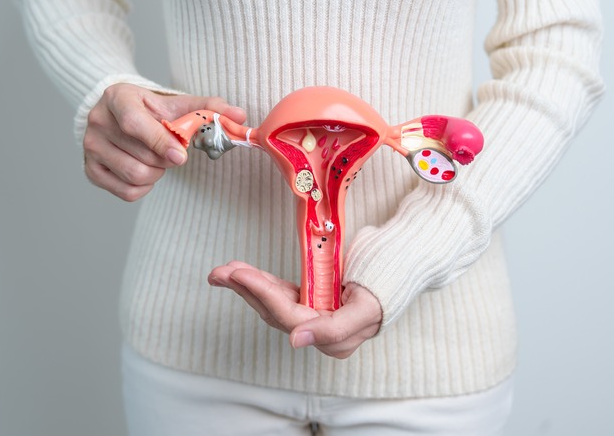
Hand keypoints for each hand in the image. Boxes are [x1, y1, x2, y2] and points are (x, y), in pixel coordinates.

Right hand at [83, 83, 245, 200]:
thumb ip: (210, 108)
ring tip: (156, 158)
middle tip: (170, 150)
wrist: (120, 113)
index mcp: (117, 97)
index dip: (160, 142)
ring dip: (156, 173)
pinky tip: (146, 169)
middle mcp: (97, 121)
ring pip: (135, 176)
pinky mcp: (90, 170)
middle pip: (142, 157)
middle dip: (166, 159)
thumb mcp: (178, 103)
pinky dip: (144, 187)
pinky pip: (127, 192)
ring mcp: (90, 147)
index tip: (181, 156)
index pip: (134, 124)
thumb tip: (240, 116)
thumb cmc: (152, 109)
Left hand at [208, 261, 381, 358]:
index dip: (263, 295)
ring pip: (271, 301)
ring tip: (223, 271)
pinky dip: (260, 282)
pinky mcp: (307, 301)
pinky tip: (242, 273)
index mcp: (330, 337)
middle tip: (219, 272)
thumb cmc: (382, 292)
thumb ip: (334, 329)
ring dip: (246, 285)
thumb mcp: (365, 311)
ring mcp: (310, 315)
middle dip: (245, 289)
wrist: (394, 278)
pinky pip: (278, 292)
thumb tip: (297, 341)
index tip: (240, 276)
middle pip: (273, 310)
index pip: (288, 317)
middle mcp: (315, 330)